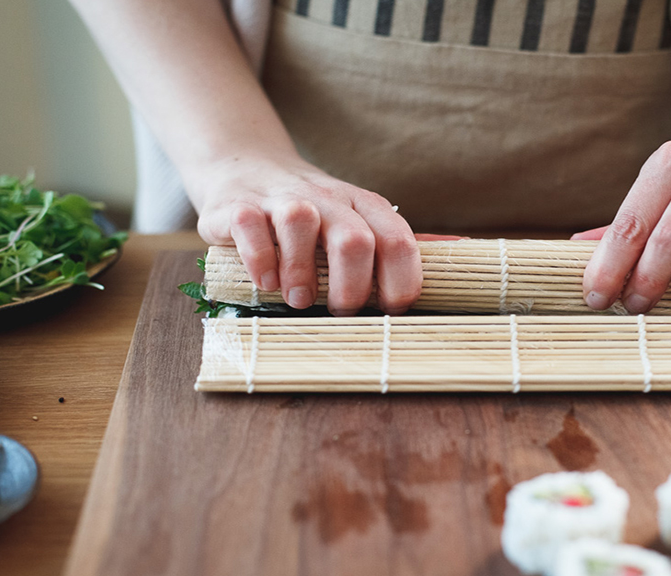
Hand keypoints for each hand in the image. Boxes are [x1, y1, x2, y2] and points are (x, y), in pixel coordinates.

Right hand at [193, 155, 421, 314]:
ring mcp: (283, 199)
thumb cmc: (312, 216)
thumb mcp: (352, 223)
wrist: (247, 166)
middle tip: (341, 313)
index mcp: (365, 207)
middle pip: (355, 240)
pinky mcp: (240, 205)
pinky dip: (260, 260)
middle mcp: (329, 199)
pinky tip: (267, 281)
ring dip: (302, 274)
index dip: (401, 284)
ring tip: (299, 300)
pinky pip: (251, 228)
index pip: (399, 243)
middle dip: (353, 289)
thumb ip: (383, 252)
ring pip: (301, 224)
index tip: (389, 313)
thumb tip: (430, 289)